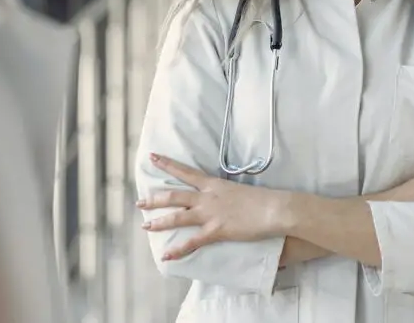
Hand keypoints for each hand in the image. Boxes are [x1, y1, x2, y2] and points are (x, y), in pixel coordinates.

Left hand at [136, 153, 286, 259]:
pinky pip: (192, 242)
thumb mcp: (239, 191)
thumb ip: (226, 194)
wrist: (274, 208)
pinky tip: (166, 256)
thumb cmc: (262, 199)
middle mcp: (207, 197)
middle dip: (154, 199)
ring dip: (159, 221)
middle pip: (174, 195)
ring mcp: (210, 214)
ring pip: (177, 217)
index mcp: (213, 184)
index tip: (152, 157)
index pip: (185, 171)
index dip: (167, 164)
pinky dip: (178, 250)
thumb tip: (224, 198)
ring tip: (145, 225)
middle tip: (139, 202)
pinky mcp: (216, 231)